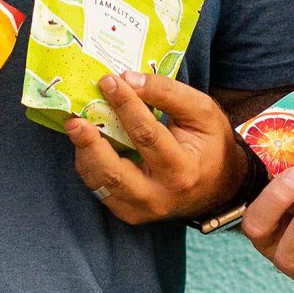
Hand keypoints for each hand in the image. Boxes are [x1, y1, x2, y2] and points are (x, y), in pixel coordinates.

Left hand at [65, 71, 250, 223]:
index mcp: (182, 171)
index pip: (147, 136)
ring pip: (100, 183)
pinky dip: (90, 163)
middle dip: (91, 144)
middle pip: (114, 172)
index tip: (108, 81)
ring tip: (76, 125)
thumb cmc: (210, 144)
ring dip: (84, 152)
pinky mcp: (128, 212)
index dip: (125, 106)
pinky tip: (88, 142)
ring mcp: (140, 210)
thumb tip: (127, 79)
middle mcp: (159, 197)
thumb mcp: (201, 111)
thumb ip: (167, 93)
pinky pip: (99, 188)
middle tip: (75, 120)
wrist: (218, 187)